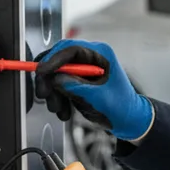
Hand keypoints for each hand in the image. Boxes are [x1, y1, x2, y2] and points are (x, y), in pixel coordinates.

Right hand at [34, 40, 153, 140]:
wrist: (128, 121)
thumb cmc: (120, 107)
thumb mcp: (98, 98)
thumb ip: (75, 86)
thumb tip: (54, 78)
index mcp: (100, 54)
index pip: (70, 49)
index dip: (53, 59)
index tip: (41, 72)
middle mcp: (90, 58)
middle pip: (59, 59)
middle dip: (49, 78)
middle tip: (43, 94)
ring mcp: (83, 69)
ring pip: (57, 74)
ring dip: (53, 92)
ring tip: (58, 110)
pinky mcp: (78, 80)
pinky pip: (60, 84)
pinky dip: (58, 97)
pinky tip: (64, 112)